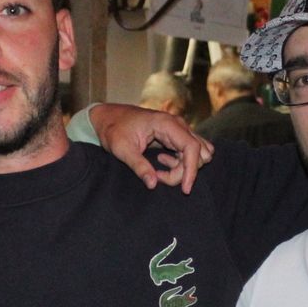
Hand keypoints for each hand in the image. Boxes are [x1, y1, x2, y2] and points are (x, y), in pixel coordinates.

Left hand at [88, 103, 213, 192]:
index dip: (192, 170)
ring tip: (160, 169)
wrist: (109, 117)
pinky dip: (182, 163)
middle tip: (159, 176)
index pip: (192, 147)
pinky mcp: (176, 136)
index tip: (185, 189)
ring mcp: (179, 129)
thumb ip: (138, 166)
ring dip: (184, 167)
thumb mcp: (122, 149)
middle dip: (184, 171)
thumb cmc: (114, 129)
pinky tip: (162, 161)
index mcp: (166, 123)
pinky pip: (190, 152)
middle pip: (198, 152)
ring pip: (198, 153)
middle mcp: (177, 124)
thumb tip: (153, 184)